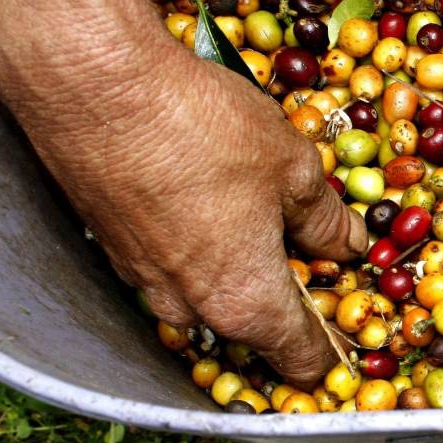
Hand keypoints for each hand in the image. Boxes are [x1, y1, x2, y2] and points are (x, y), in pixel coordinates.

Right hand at [32, 55, 366, 388]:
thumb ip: (326, 221)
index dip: (332, 353)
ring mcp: (144, 281)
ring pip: (209, 294)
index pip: (300, 360)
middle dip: (289, 303)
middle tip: (317, 260)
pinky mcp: (113, 246)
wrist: (92, 83)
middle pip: (255, 329)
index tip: (349, 339)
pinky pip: (172, 264)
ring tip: (263, 220)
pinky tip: (211, 200)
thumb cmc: (203, 128)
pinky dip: (198, 245)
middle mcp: (190, 307)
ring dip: (239, 270)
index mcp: (245, 302)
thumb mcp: (292, 169)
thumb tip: (351, 245)